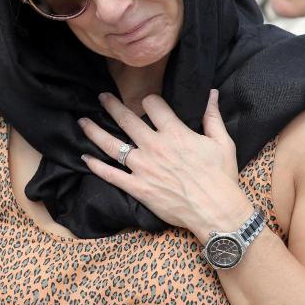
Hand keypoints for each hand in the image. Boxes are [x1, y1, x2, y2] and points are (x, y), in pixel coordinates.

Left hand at [78, 90, 245, 240]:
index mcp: (175, 133)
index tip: (146, 102)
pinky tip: (85, 158)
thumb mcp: (222, 142)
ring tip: (82, 122)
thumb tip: (211, 93)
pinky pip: (111, 175)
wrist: (216, 211)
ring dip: (95, 132)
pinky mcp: (138, 187)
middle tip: (101, 97)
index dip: (149, 100)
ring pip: (112, 145)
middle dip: (112, 106)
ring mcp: (144, 168)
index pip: (153, 105)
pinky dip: (96, 166)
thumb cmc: (221, 176)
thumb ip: (212, 116)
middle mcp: (155, 147)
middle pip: (126, 120)